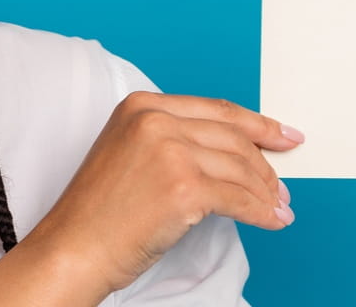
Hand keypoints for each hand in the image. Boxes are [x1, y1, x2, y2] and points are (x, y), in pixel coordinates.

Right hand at [20, 92, 302, 298]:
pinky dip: (262, 212)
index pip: (216, 110)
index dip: (257, 124)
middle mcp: (155, 119)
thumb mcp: (129, 154)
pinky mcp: (183, 187)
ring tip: (278, 207)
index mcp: (141, 105)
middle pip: (233, 138)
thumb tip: (234, 154)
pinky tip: (272, 220)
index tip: (283, 135)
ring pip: (240, 168)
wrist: (72, 250)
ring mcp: (170, 151)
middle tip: (283, 186)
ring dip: (266, 192)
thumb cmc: (97, 214)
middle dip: (266, 165)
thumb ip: (173, 140)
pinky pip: (239, 199)